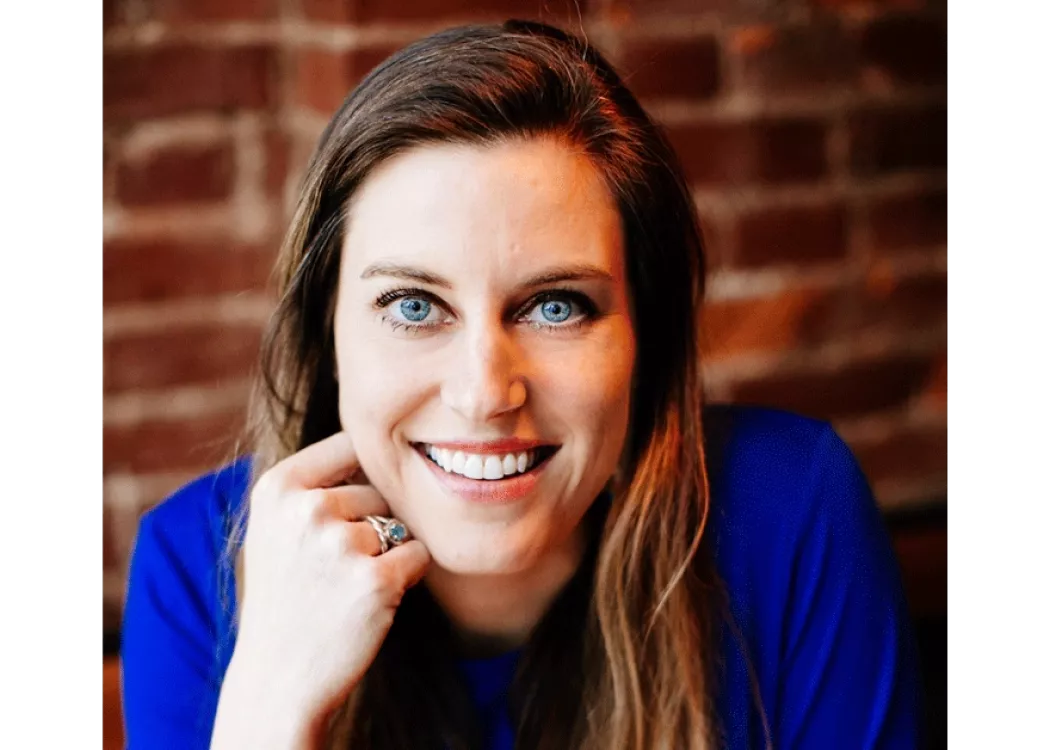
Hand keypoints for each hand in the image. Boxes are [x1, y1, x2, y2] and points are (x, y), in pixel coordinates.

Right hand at [211, 431, 430, 748]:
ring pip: (400, 524)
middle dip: (372, 525)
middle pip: (379, 490)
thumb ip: (315, 482)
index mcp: (278, 487)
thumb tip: (378, 439)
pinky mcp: (375, 581)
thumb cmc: (284, 597)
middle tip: (335, 569)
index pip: (351, 445)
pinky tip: (371, 600)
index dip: (362, 476)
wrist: (278, 679)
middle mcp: (306, 509)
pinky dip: (407, 576)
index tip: (348, 509)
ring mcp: (340, 544)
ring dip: (388, 552)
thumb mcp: (274, 527)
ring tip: (347, 586)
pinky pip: (418, 555)